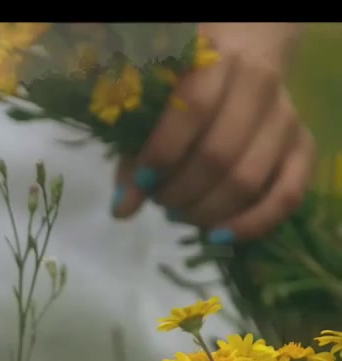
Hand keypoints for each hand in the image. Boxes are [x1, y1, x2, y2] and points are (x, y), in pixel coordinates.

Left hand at [112, 23, 313, 243]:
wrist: (242, 59)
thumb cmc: (182, 87)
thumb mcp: (151, 107)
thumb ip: (134, 155)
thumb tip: (122, 210)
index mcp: (214, 61)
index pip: (192, 110)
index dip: (163, 155)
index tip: (142, 183)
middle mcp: (258, 86)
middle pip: (220, 154)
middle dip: (180, 191)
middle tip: (161, 200)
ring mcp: (285, 119)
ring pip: (249, 180)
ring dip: (206, 210)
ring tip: (180, 213)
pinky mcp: (302, 148)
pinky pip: (287, 196)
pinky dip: (252, 224)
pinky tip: (218, 235)